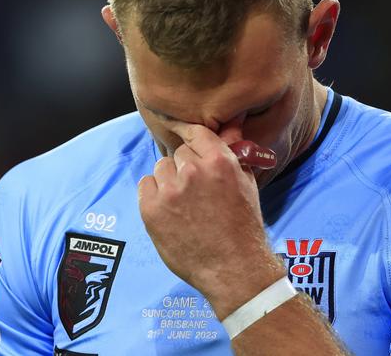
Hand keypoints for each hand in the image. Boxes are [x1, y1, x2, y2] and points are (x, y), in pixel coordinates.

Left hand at [138, 120, 284, 317]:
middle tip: (196, 189)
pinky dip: (154, 194)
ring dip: (169, 180)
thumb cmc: (243, 224)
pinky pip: (145, 185)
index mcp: (219, 161)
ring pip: (161, 167)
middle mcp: (192, 171)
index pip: (196, 132)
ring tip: (183, 202)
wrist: (233, 267)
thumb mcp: (246, 183)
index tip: (190, 145)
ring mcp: (170, 191)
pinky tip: (168, 209)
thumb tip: (231, 124)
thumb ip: (234, 152)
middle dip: (186, 167)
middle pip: (179, 152)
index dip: (193, 140)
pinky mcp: (151, 209)